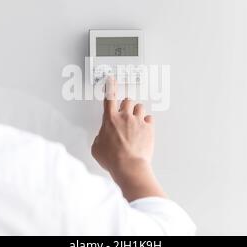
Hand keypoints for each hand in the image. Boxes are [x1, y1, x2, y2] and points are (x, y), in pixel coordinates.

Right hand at [91, 77, 165, 200]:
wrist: (129, 167)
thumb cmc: (113, 159)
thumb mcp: (97, 148)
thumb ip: (100, 137)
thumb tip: (103, 136)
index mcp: (110, 119)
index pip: (109, 97)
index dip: (110, 87)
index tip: (111, 80)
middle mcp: (125, 117)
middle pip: (127, 100)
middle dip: (126, 105)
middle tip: (125, 113)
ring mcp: (138, 121)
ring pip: (140, 107)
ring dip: (137, 112)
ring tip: (135, 123)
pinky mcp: (148, 129)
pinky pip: (150, 119)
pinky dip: (147, 122)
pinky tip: (144, 129)